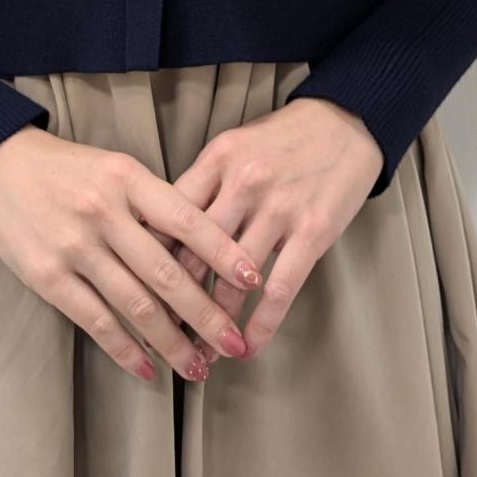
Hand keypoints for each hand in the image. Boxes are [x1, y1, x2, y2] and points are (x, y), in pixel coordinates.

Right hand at [0, 126, 266, 382]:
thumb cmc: (67, 169)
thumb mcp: (115, 169)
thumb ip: (153, 205)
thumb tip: (200, 254)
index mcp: (127, 179)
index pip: (187, 219)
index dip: (223, 253)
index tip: (254, 280)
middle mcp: (104, 212)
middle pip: (166, 273)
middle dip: (207, 315)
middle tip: (235, 345)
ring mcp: (74, 246)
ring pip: (135, 305)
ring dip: (172, 343)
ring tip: (198, 368)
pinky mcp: (47, 276)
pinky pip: (95, 321)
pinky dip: (126, 349)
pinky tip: (148, 369)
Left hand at [145, 99, 382, 360]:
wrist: (345, 121)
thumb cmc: (281, 139)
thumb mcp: (232, 147)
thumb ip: (201, 186)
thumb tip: (158, 232)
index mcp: (217, 160)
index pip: (168, 217)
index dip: (146, 260)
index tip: (132, 293)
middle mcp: (243, 184)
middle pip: (194, 254)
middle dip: (172, 303)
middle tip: (157, 336)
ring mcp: (279, 209)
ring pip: (233, 281)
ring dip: (214, 324)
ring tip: (200, 354)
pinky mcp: (313, 232)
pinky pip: (280, 290)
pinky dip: (262, 326)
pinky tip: (249, 348)